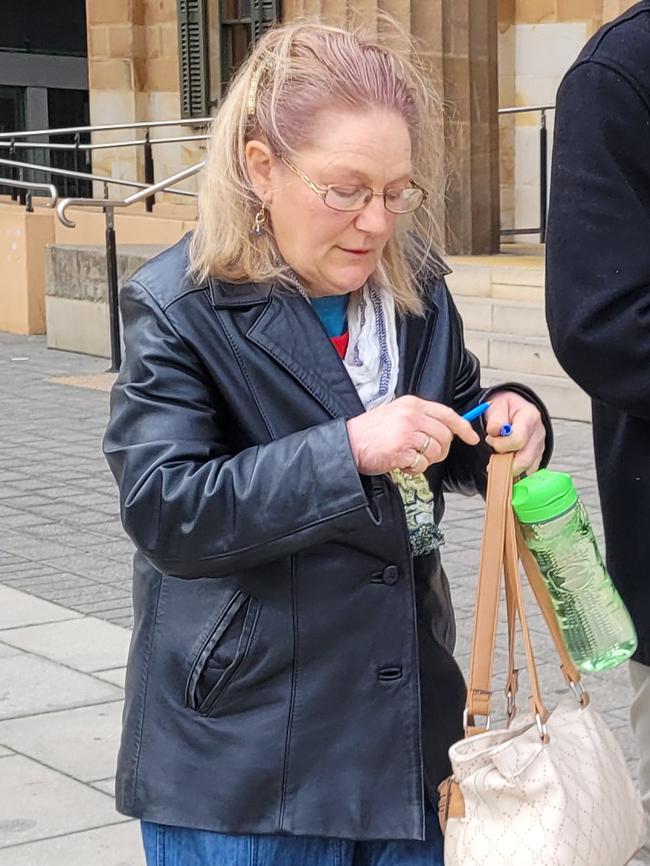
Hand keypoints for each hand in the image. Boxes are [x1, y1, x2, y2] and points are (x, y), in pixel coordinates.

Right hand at [346, 396, 479, 475]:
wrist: (349, 443)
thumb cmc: (371, 432)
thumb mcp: (396, 414)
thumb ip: (420, 418)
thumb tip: (447, 430)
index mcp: (412, 404)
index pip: (447, 414)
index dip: (463, 427)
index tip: (472, 437)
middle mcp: (412, 415)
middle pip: (445, 436)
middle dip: (441, 450)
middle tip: (427, 455)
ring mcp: (407, 433)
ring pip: (436, 451)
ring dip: (426, 460)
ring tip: (409, 457)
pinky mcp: (402, 450)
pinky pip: (422, 464)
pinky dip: (414, 468)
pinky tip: (401, 463)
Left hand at [484, 391, 545, 476]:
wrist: (512, 409)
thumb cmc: (504, 407)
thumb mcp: (497, 405)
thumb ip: (496, 419)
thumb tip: (494, 431)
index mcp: (530, 417)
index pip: (518, 439)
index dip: (500, 444)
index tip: (489, 440)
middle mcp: (538, 433)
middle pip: (524, 459)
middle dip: (504, 462)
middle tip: (492, 455)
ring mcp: (540, 447)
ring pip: (526, 468)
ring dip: (509, 467)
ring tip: (499, 456)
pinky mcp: (538, 457)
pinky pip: (527, 472)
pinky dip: (515, 471)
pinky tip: (506, 462)